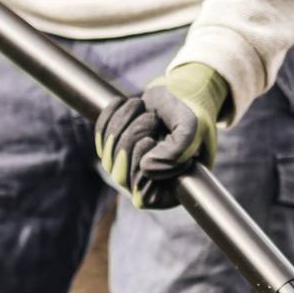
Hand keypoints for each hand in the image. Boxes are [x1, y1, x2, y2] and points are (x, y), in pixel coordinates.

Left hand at [94, 64, 229, 207]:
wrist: (183, 94)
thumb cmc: (192, 115)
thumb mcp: (191, 130)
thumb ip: (176, 152)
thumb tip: (145, 167)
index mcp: (171, 188)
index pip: (142, 198)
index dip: (141, 171)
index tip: (153, 141)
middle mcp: (147, 181)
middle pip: (120, 175)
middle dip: (132, 139)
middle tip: (151, 119)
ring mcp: (128, 165)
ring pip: (108, 155)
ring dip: (125, 123)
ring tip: (146, 111)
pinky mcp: (114, 145)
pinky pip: (101, 134)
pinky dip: (114, 114)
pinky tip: (132, 104)